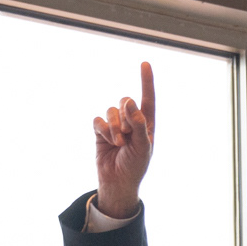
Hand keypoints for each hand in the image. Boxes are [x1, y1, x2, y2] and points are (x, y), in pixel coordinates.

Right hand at [92, 61, 154, 219]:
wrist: (118, 181)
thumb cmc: (135, 166)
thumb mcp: (143, 147)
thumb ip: (139, 124)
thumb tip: (131, 101)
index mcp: (147, 124)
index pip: (147, 99)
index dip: (146, 82)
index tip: (145, 64)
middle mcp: (131, 121)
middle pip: (125, 101)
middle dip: (126, 115)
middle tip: (128, 134)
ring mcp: (115, 125)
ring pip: (111, 110)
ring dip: (115, 126)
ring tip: (119, 143)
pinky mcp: (101, 131)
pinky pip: (98, 120)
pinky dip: (103, 130)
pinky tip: (108, 142)